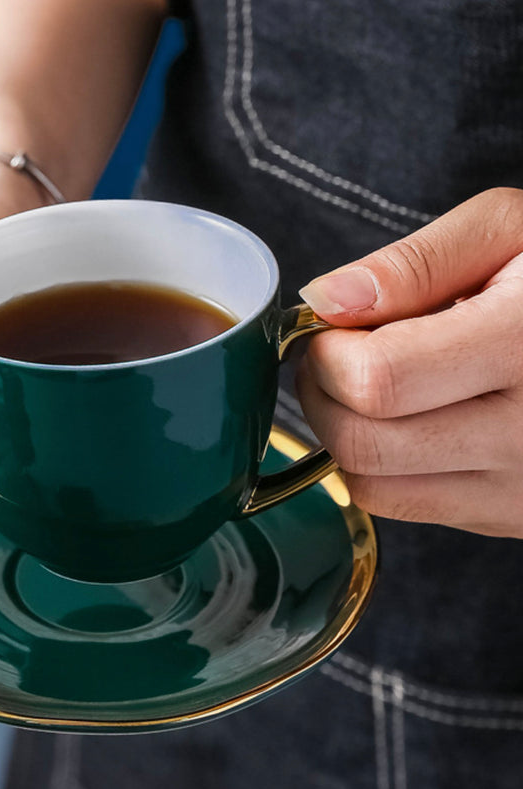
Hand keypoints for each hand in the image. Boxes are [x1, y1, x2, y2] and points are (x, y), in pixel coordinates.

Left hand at [296, 187, 522, 536]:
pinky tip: (412, 419)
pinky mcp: (512, 517)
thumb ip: (415, 264)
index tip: (334, 328)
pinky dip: (382, 465)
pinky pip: (405, 506)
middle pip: (363, 444)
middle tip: (341, 355)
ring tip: (377, 384)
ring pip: (372, 486)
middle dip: (323, 393)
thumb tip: (325, 300)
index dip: (329, 353)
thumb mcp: (512, 232)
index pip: (377, 381)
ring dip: (346, 432)